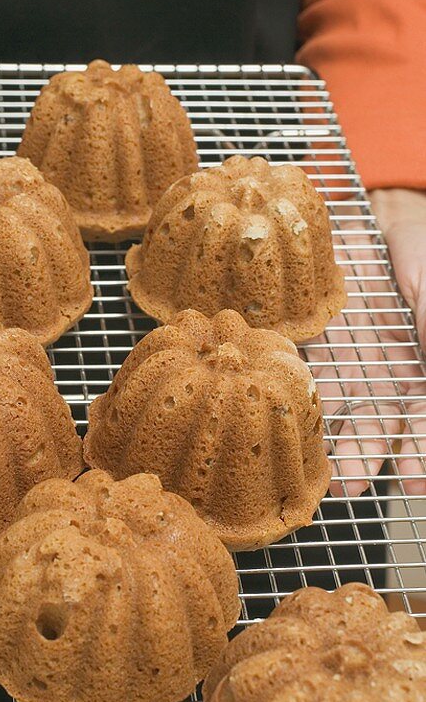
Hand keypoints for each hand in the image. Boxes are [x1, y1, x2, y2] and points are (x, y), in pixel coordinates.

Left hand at [303, 189, 425, 497]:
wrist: (382, 213)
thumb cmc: (422, 248)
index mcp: (418, 363)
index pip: (419, 418)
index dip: (418, 451)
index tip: (414, 484)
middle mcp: (384, 370)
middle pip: (379, 424)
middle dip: (368, 459)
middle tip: (355, 489)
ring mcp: (350, 357)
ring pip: (341, 409)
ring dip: (333, 445)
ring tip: (324, 476)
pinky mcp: (316, 339)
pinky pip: (304, 372)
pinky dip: (297, 398)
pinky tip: (289, 423)